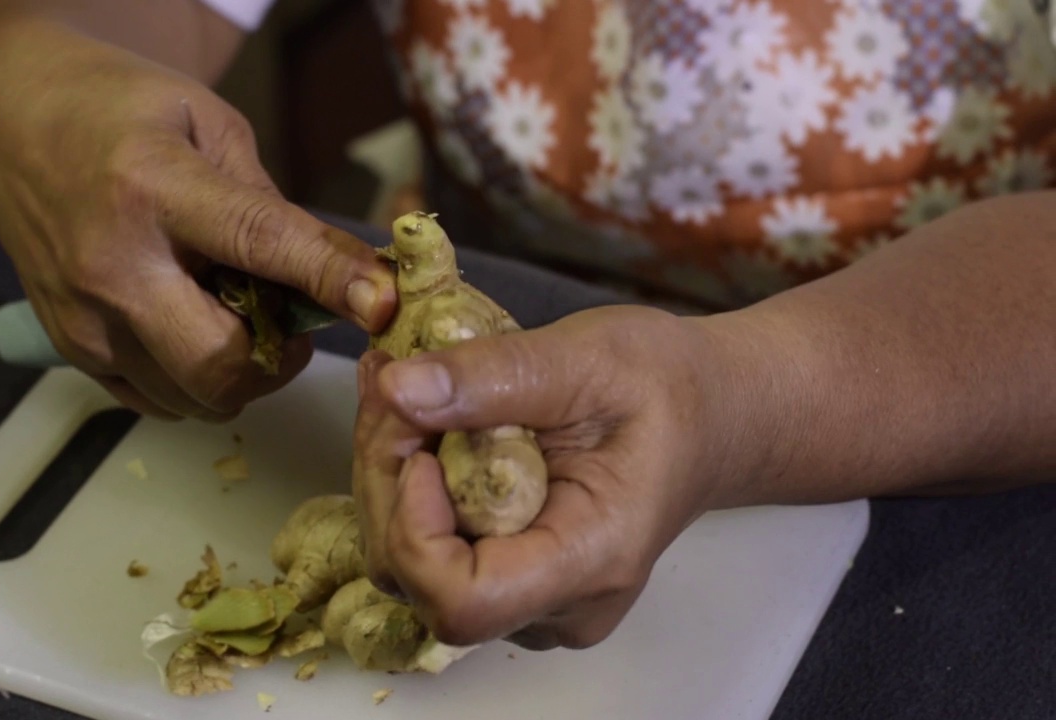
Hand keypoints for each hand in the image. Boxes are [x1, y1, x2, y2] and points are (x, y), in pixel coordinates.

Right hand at [0, 20, 395, 419]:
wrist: (11, 122)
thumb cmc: (119, 109)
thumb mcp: (206, 121)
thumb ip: (264, 201)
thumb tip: (331, 273)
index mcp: (152, 187)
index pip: (258, 244)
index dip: (330, 279)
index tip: (384, 304)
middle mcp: (112, 265)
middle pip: (220, 363)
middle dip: (279, 358)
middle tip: (291, 321)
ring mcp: (84, 319)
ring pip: (195, 398)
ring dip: (241, 373)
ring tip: (236, 317)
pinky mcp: (70, 350)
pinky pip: (159, 403)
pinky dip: (196, 383)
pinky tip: (194, 329)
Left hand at [352, 306, 756, 649]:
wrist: (707, 415)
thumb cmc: (667, 387)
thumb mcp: (588, 357)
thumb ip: (494, 375)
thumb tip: (397, 390)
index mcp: (591, 560)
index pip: (465, 601)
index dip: (415, 530)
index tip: (420, 446)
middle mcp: (557, 604)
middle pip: (418, 579)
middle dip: (386, 477)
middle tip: (393, 382)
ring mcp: (530, 598)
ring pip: (408, 563)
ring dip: (386, 471)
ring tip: (400, 386)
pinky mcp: (506, 574)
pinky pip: (427, 546)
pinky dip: (406, 479)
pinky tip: (416, 415)